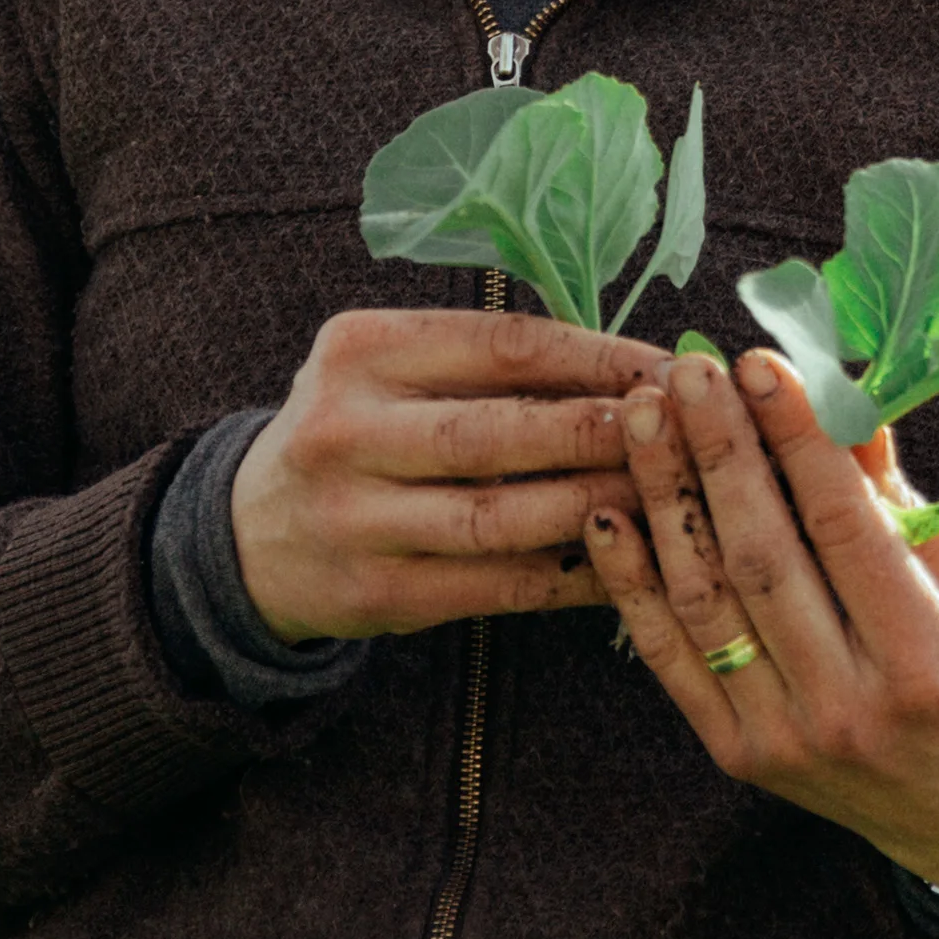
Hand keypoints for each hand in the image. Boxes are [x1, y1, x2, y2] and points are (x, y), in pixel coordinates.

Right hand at [230, 306, 667, 640]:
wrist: (253, 537)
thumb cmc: (358, 433)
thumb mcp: (389, 371)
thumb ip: (486, 364)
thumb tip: (636, 366)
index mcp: (359, 350)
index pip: (501, 345)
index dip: (597, 357)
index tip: (670, 369)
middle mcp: (344, 430)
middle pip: (497, 431)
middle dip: (602, 433)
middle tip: (686, 435)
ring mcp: (355, 519)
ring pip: (499, 517)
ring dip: (596, 508)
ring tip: (669, 499)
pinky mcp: (378, 593)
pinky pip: (497, 586)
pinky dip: (571, 576)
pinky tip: (631, 566)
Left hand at [583, 347, 938, 899]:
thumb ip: (909, 510)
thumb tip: (845, 409)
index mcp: (927, 664)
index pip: (844, 526)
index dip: (797, 437)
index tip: (764, 363)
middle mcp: (848, 708)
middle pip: (762, 555)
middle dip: (720, 450)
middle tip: (691, 370)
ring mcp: (784, 739)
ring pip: (705, 599)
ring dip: (666, 497)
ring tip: (645, 415)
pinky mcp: (738, 756)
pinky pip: (669, 658)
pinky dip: (632, 583)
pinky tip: (608, 512)